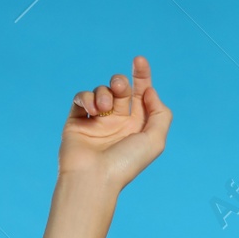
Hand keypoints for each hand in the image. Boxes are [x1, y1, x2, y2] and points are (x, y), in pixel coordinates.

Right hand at [59, 55, 171, 190]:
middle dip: (121, 82)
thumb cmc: (126, 162)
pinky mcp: (78, 120)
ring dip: (104, 93)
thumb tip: (150, 91)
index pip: (142, 95)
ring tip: (103, 108)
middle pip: (121, 90)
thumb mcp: (155, 140)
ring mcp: (98, 120)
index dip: (142, 77)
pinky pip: (81, 97)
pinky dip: (87, 97)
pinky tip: (92, 109)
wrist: (93, 176)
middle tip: (119, 87)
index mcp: (139, 127)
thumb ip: (160, 114)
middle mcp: (119, 122)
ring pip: (101, 91)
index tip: (139, 60)